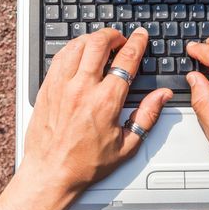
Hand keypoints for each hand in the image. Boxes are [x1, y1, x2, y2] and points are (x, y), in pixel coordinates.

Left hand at [0, 28, 171, 209]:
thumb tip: (162, 96)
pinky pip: (59, 57)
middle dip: (113, 35)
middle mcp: (82, 88)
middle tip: (120, 39)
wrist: (50, 173)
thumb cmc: (85, 164)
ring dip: (91, 39)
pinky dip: (71, 48)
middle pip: (99, 43)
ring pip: (76, 45)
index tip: (140, 36)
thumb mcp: (126, 146)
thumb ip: (147, 116)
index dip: (137, 43)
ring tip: (100, 43)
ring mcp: (61, 86)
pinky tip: (77, 53)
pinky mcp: (46, 88)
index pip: (126, 60)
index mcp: (106, 101)